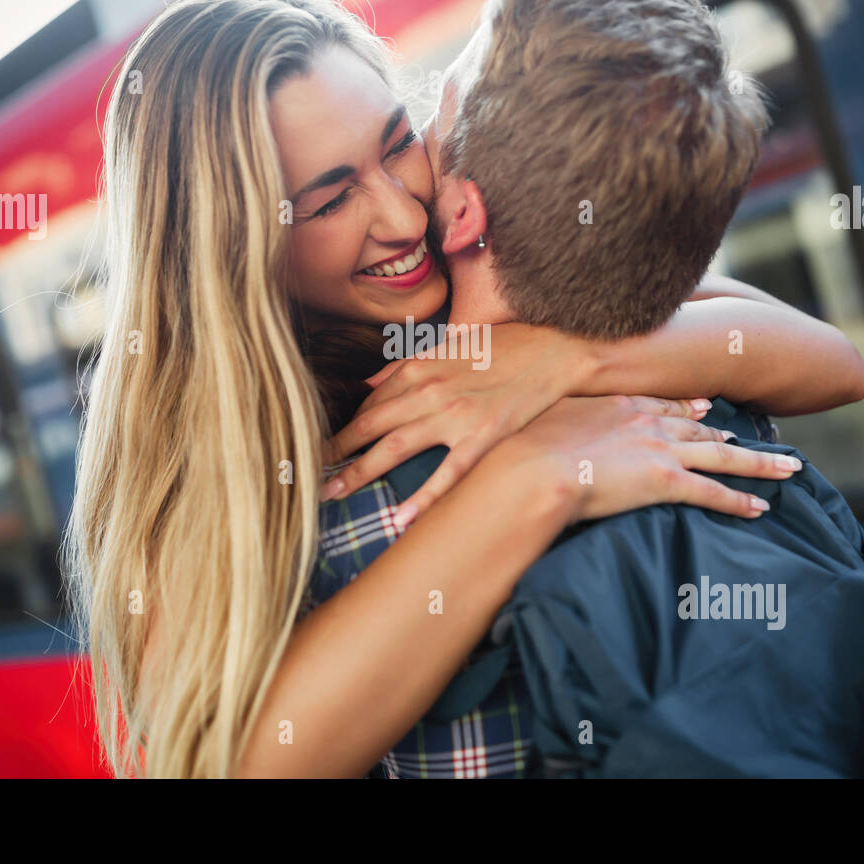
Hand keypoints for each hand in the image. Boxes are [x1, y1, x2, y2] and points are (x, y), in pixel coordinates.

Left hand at [321, 323, 710, 518]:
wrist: (558, 351)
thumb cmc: (506, 346)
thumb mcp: (451, 344)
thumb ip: (407, 364)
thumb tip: (369, 384)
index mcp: (420, 367)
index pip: (369, 404)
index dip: (341, 427)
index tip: (317, 446)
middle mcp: (430, 390)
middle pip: (369, 427)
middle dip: (334, 451)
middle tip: (305, 475)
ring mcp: (456, 416)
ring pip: (395, 449)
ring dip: (359, 472)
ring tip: (332, 493)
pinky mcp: (484, 438)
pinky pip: (447, 474)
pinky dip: (422, 498)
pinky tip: (399, 519)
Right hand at [495, 395, 801, 524]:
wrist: (531, 469)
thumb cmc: (523, 451)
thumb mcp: (539, 423)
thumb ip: (553, 423)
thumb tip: (538, 435)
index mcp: (617, 405)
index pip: (662, 405)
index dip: (687, 409)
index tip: (706, 409)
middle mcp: (646, 423)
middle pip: (701, 429)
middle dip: (730, 434)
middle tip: (757, 437)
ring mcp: (659, 451)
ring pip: (722, 457)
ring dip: (758, 464)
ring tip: (787, 467)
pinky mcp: (665, 482)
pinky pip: (712, 493)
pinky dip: (739, 500)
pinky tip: (760, 507)